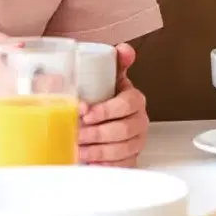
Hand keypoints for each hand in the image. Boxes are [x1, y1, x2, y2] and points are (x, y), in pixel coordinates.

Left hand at [78, 43, 148, 166]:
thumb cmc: (98, 100)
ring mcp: (135, 141)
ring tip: (78, 150)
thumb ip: (109, 62)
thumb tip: (123, 49)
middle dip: (97, 133)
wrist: (94, 123)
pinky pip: (121, 166)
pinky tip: (90, 163)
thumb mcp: (101, 79)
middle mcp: (138, 120)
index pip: (128, 103)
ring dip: (97, 151)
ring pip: (122, 150)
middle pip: (124, 129)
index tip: (85, 112)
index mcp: (134, 99)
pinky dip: (104, 166)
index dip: (107, 109)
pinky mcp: (129, 160)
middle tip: (76, 133)